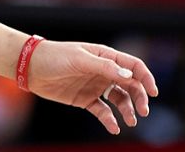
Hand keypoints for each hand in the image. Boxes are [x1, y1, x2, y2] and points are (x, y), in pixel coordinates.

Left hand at [26, 40, 159, 134]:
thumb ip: (105, 67)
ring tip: (130, 122)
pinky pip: (103, 111)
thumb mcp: (80, 59)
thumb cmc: (55, 57)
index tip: (153, 92)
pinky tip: (113, 127)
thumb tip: (129, 77)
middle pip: (130, 85)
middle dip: (139, 98)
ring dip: (127, 110)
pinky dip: (110, 120)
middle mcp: (103, 71)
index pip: (133, 66)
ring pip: (119, 100)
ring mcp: (95, 86)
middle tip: (142, 112)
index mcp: (105, 56)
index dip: (146, 78)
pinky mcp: (85, 99)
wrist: (31, 67)